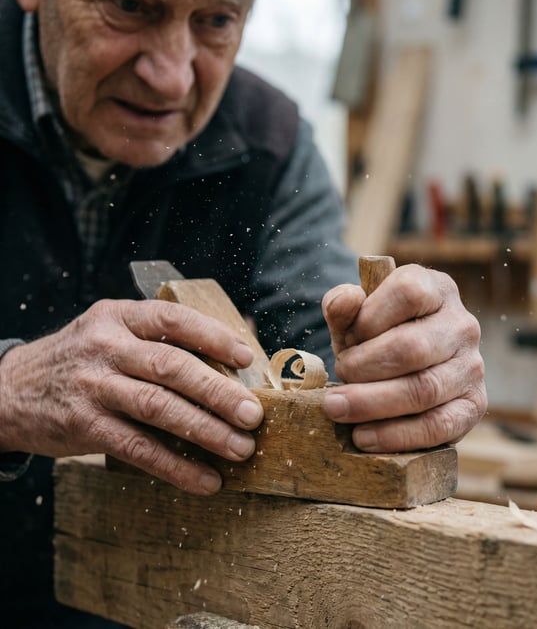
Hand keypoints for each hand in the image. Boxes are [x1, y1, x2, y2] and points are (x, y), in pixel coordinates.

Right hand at [0, 299, 263, 494]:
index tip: (246, 357)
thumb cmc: (81, 360)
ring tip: (241, 448)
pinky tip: (206, 479)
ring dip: (205, 431)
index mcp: (119, 317)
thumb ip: (156, 342)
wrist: (9, 390)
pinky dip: (176, 467)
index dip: (213, 336)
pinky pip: (138, 449)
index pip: (173, 319)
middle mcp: (106, 347)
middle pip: (171, 367)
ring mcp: (94, 387)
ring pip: (158, 408)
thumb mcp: (111, 333)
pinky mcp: (85, 426)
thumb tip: (227, 369)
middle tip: (253, 414)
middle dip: (218, 391)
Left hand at [322, 264, 486, 451]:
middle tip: (335, 379)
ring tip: (337, 410)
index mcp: (436, 289)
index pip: (407, 293)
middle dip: (362, 369)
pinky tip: (364, 437)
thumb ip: (342, 305)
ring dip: (372, 404)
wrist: (406, 369)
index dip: (369, 319)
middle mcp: (462, 324)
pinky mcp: (474, 405)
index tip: (346, 340)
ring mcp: (472, 366)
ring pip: (423, 390)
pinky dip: (396, 435)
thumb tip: (346, 300)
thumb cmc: (377, 336)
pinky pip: (439, 426)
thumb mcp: (355, 316)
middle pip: (412, 348)